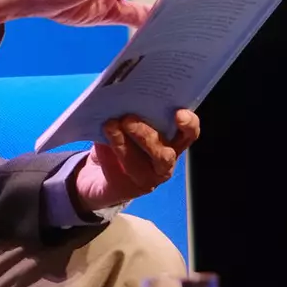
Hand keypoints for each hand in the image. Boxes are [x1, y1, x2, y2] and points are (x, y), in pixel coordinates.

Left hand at [72, 109, 201, 213]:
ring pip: (143, 164)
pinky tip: (102, 142)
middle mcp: (166, 159)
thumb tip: (121, 98)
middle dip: (146, 135)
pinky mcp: (133, 188)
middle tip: (128, 119)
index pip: (188, 132)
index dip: (188, 123)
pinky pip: (124, 171)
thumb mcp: (125, 122)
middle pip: (165, 152)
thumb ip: (129, 111)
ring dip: (126, 144)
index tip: (178, 113)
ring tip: (110, 126)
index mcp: (172, 139)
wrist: (98, 173)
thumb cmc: (118, 138)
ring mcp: (152, 177)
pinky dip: (113, 153)